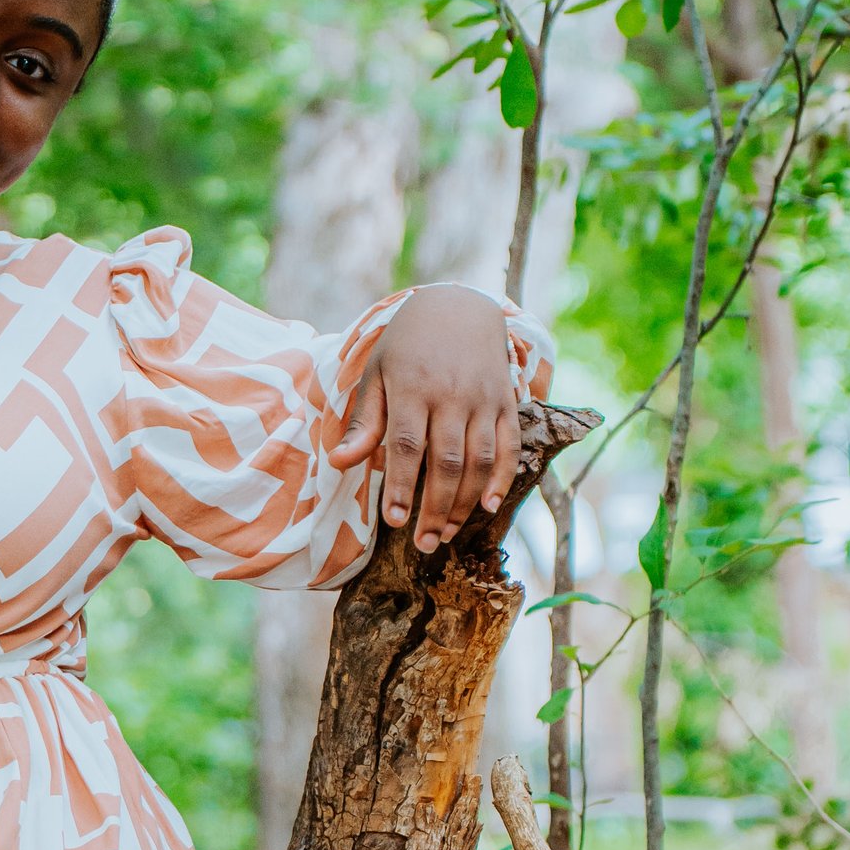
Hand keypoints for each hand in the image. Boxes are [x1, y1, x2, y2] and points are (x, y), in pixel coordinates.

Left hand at [338, 284, 521, 553]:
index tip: (394, 521)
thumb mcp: (377, 374)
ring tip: (447, 533)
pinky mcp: (506, 402)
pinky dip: (501, 478)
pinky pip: (508, 446)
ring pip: (478, 460)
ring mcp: (483, 399)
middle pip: (446, 462)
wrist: (459, 306)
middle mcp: (452, 395)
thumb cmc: (407, 346)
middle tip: (424, 544)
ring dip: (464, 503)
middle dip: (434, 508)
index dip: (400, 485)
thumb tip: (340, 463)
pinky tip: (488, 505)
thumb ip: (364, 421)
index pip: (406, 446)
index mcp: (413, 388)